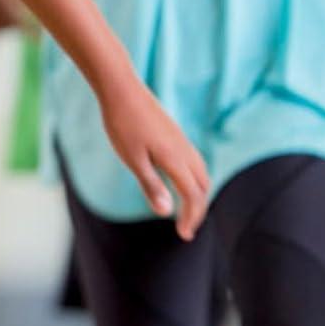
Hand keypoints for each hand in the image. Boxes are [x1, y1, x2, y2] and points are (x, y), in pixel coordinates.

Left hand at [99, 77, 209, 240]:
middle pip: (203, 186)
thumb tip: (166, 213)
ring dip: (198, 193)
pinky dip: (192, 179)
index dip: (191, 217)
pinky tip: (178, 182)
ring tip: (186, 209)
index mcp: (176, 159)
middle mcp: (185, 150)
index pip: (193, 196)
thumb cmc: (122, 124)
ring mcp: (181, 141)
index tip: (184, 235)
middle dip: (198, 209)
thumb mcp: (133, 159)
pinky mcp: (175, 134)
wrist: (122, 90)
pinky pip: (193, 162)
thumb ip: (151, 185)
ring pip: (201, 173)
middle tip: (187, 228)